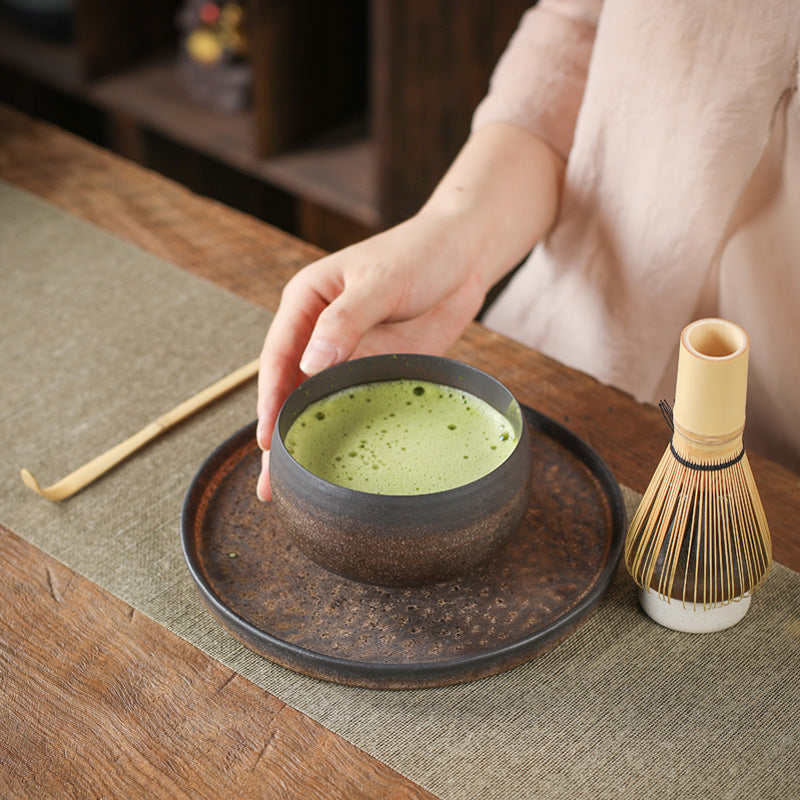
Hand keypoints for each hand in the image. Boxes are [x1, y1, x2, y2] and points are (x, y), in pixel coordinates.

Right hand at [255, 215, 486, 500]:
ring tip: (296, 488)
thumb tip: (309, 366)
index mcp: (307, 302)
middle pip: (293, 388)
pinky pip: (358, 402)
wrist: (466, 253)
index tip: (268, 443)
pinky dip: (348, 430)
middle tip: (270, 486)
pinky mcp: (380, 367)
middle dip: (281, 434)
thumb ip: (344, 322)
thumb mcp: (380, 282)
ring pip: (322, 402)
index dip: (271, 401)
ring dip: (311, 439)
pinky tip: (342, 462)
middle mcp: (321, 331)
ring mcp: (351, 353)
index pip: (279, 357)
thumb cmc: (419, 253)